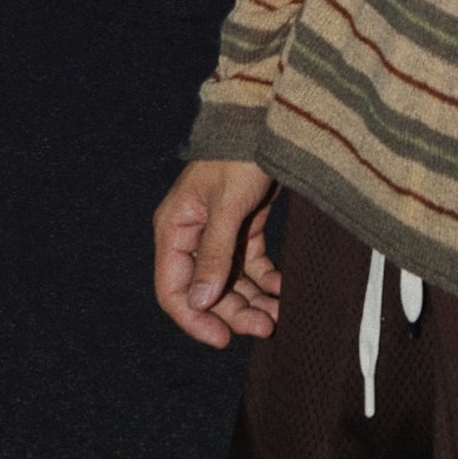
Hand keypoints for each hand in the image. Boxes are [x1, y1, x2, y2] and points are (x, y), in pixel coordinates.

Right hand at [152, 158, 280, 347]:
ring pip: (231, 280)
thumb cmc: (240, 154)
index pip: (173, 288)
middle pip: (207, 289)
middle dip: (235, 312)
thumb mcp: (228, 204)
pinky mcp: (244, 224)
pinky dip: (266, 279)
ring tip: (279, 315)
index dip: (194, 318)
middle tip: (266, 327)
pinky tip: (283, 290)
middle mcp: (193, 234)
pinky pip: (250, 264)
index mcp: (175, 228)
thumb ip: (215, 254)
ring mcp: (219, 231)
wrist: (268, 119)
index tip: (223, 339)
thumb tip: (199, 301)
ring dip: (253, 300)